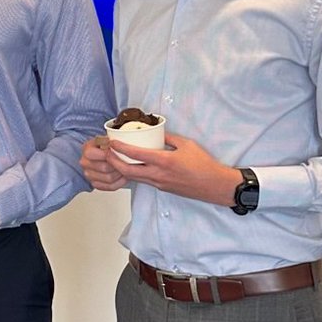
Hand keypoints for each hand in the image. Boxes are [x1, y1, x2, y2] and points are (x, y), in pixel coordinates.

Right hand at [80, 135, 128, 191]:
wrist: (105, 153)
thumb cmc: (108, 146)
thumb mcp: (108, 138)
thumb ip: (110, 140)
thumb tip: (114, 142)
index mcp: (87, 150)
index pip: (100, 155)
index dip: (112, 154)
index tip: (119, 152)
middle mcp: (85, 163)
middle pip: (105, 168)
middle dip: (118, 165)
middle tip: (125, 161)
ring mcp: (89, 174)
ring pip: (109, 179)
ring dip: (120, 174)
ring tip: (125, 168)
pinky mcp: (95, 183)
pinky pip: (109, 187)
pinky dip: (119, 183)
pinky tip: (123, 177)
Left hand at [104, 132, 238, 204]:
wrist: (214, 185)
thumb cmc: (203, 164)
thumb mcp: (186, 144)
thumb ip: (168, 138)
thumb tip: (156, 133)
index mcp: (163, 161)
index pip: (135, 155)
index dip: (120, 148)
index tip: (112, 143)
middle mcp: (157, 174)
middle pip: (127, 170)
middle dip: (113, 162)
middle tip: (107, 153)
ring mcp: (158, 183)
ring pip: (133, 178)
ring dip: (121, 169)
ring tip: (115, 159)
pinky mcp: (161, 188)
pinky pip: (143, 181)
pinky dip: (133, 174)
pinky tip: (131, 166)